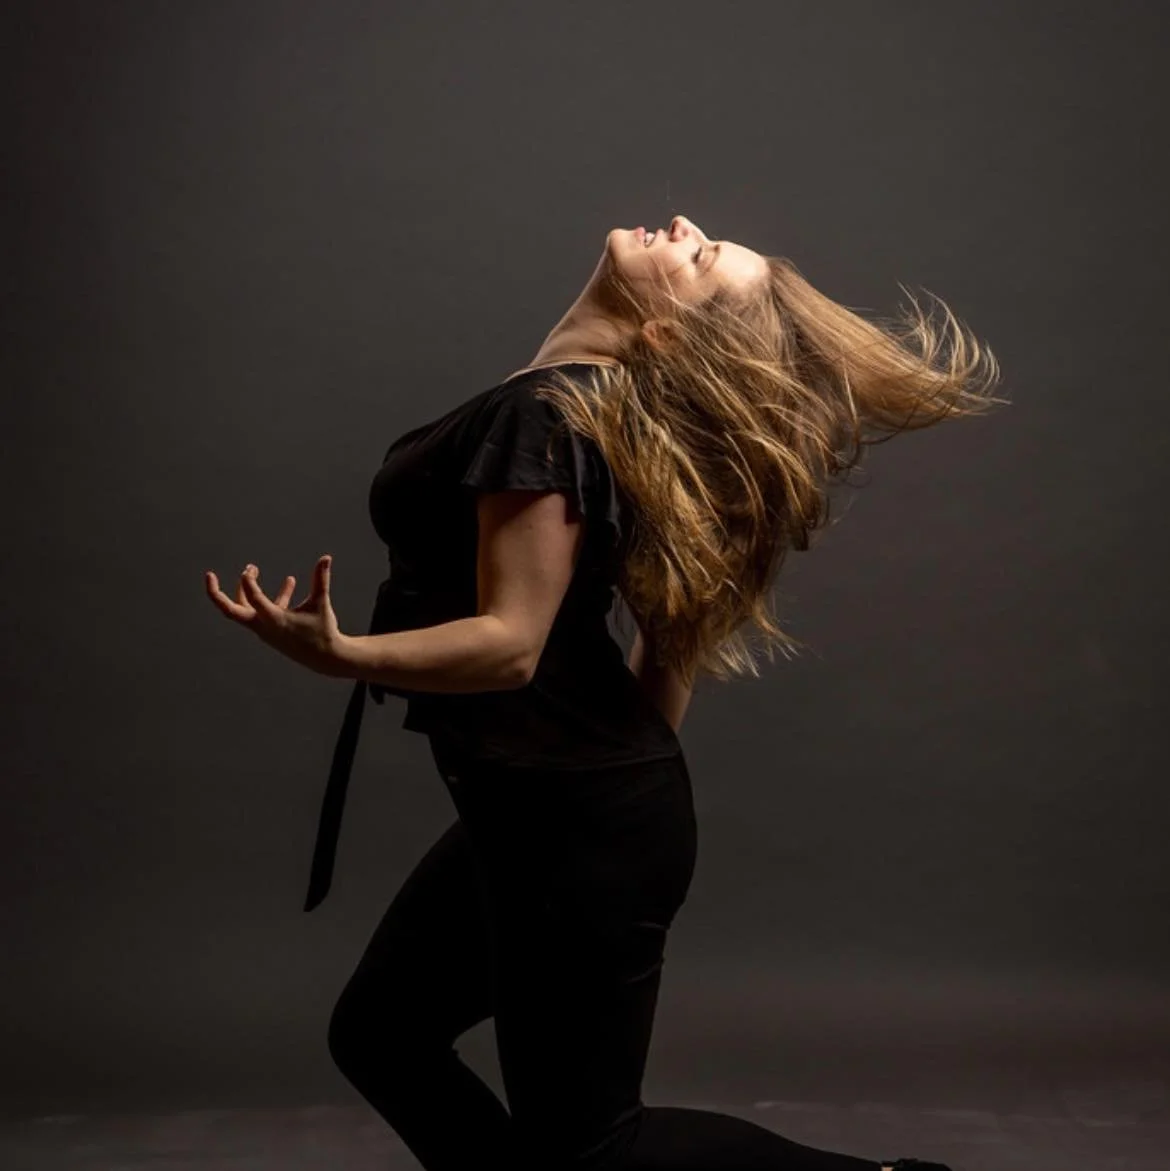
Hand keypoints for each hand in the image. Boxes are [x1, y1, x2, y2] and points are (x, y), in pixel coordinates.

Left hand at [205, 555, 348, 676]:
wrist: (325, 658)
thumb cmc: (323, 630)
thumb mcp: (321, 603)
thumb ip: (321, 579)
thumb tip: (326, 557)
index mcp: (274, 620)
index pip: (253, 599)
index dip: (248, 583)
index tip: (247, 570)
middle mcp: (264, 626)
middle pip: (230, 612)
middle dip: (216, 594)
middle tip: (209, 576)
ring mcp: (264, 630)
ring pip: (242, 610)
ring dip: (244, 590)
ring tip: (253, 568)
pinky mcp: (269, 630)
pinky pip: (260, 611)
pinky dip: (268, 597)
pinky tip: (290, 582)